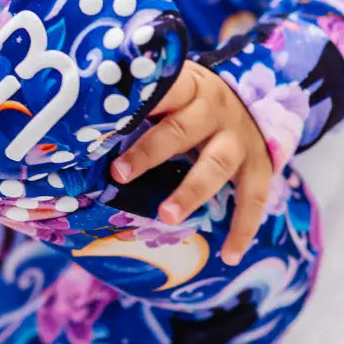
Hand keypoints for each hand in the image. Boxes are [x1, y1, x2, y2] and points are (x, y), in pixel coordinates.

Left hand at [110, 61, 272, 265]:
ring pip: (216, 165)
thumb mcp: (173, 90)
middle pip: (180, 130)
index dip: (133, 109)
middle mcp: (215, 110)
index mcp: (188, 87)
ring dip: (191, 192)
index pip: (160, 91)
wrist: (256, 101)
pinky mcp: (260, 166)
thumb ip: (142, 103)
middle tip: (120, 175)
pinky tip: (229, 256)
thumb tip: (83, 126)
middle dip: (150, 153)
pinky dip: (243, 228)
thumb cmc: (193, 101)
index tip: (103, 129)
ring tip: (167, 216)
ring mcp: (239, 139)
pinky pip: (253, 199)